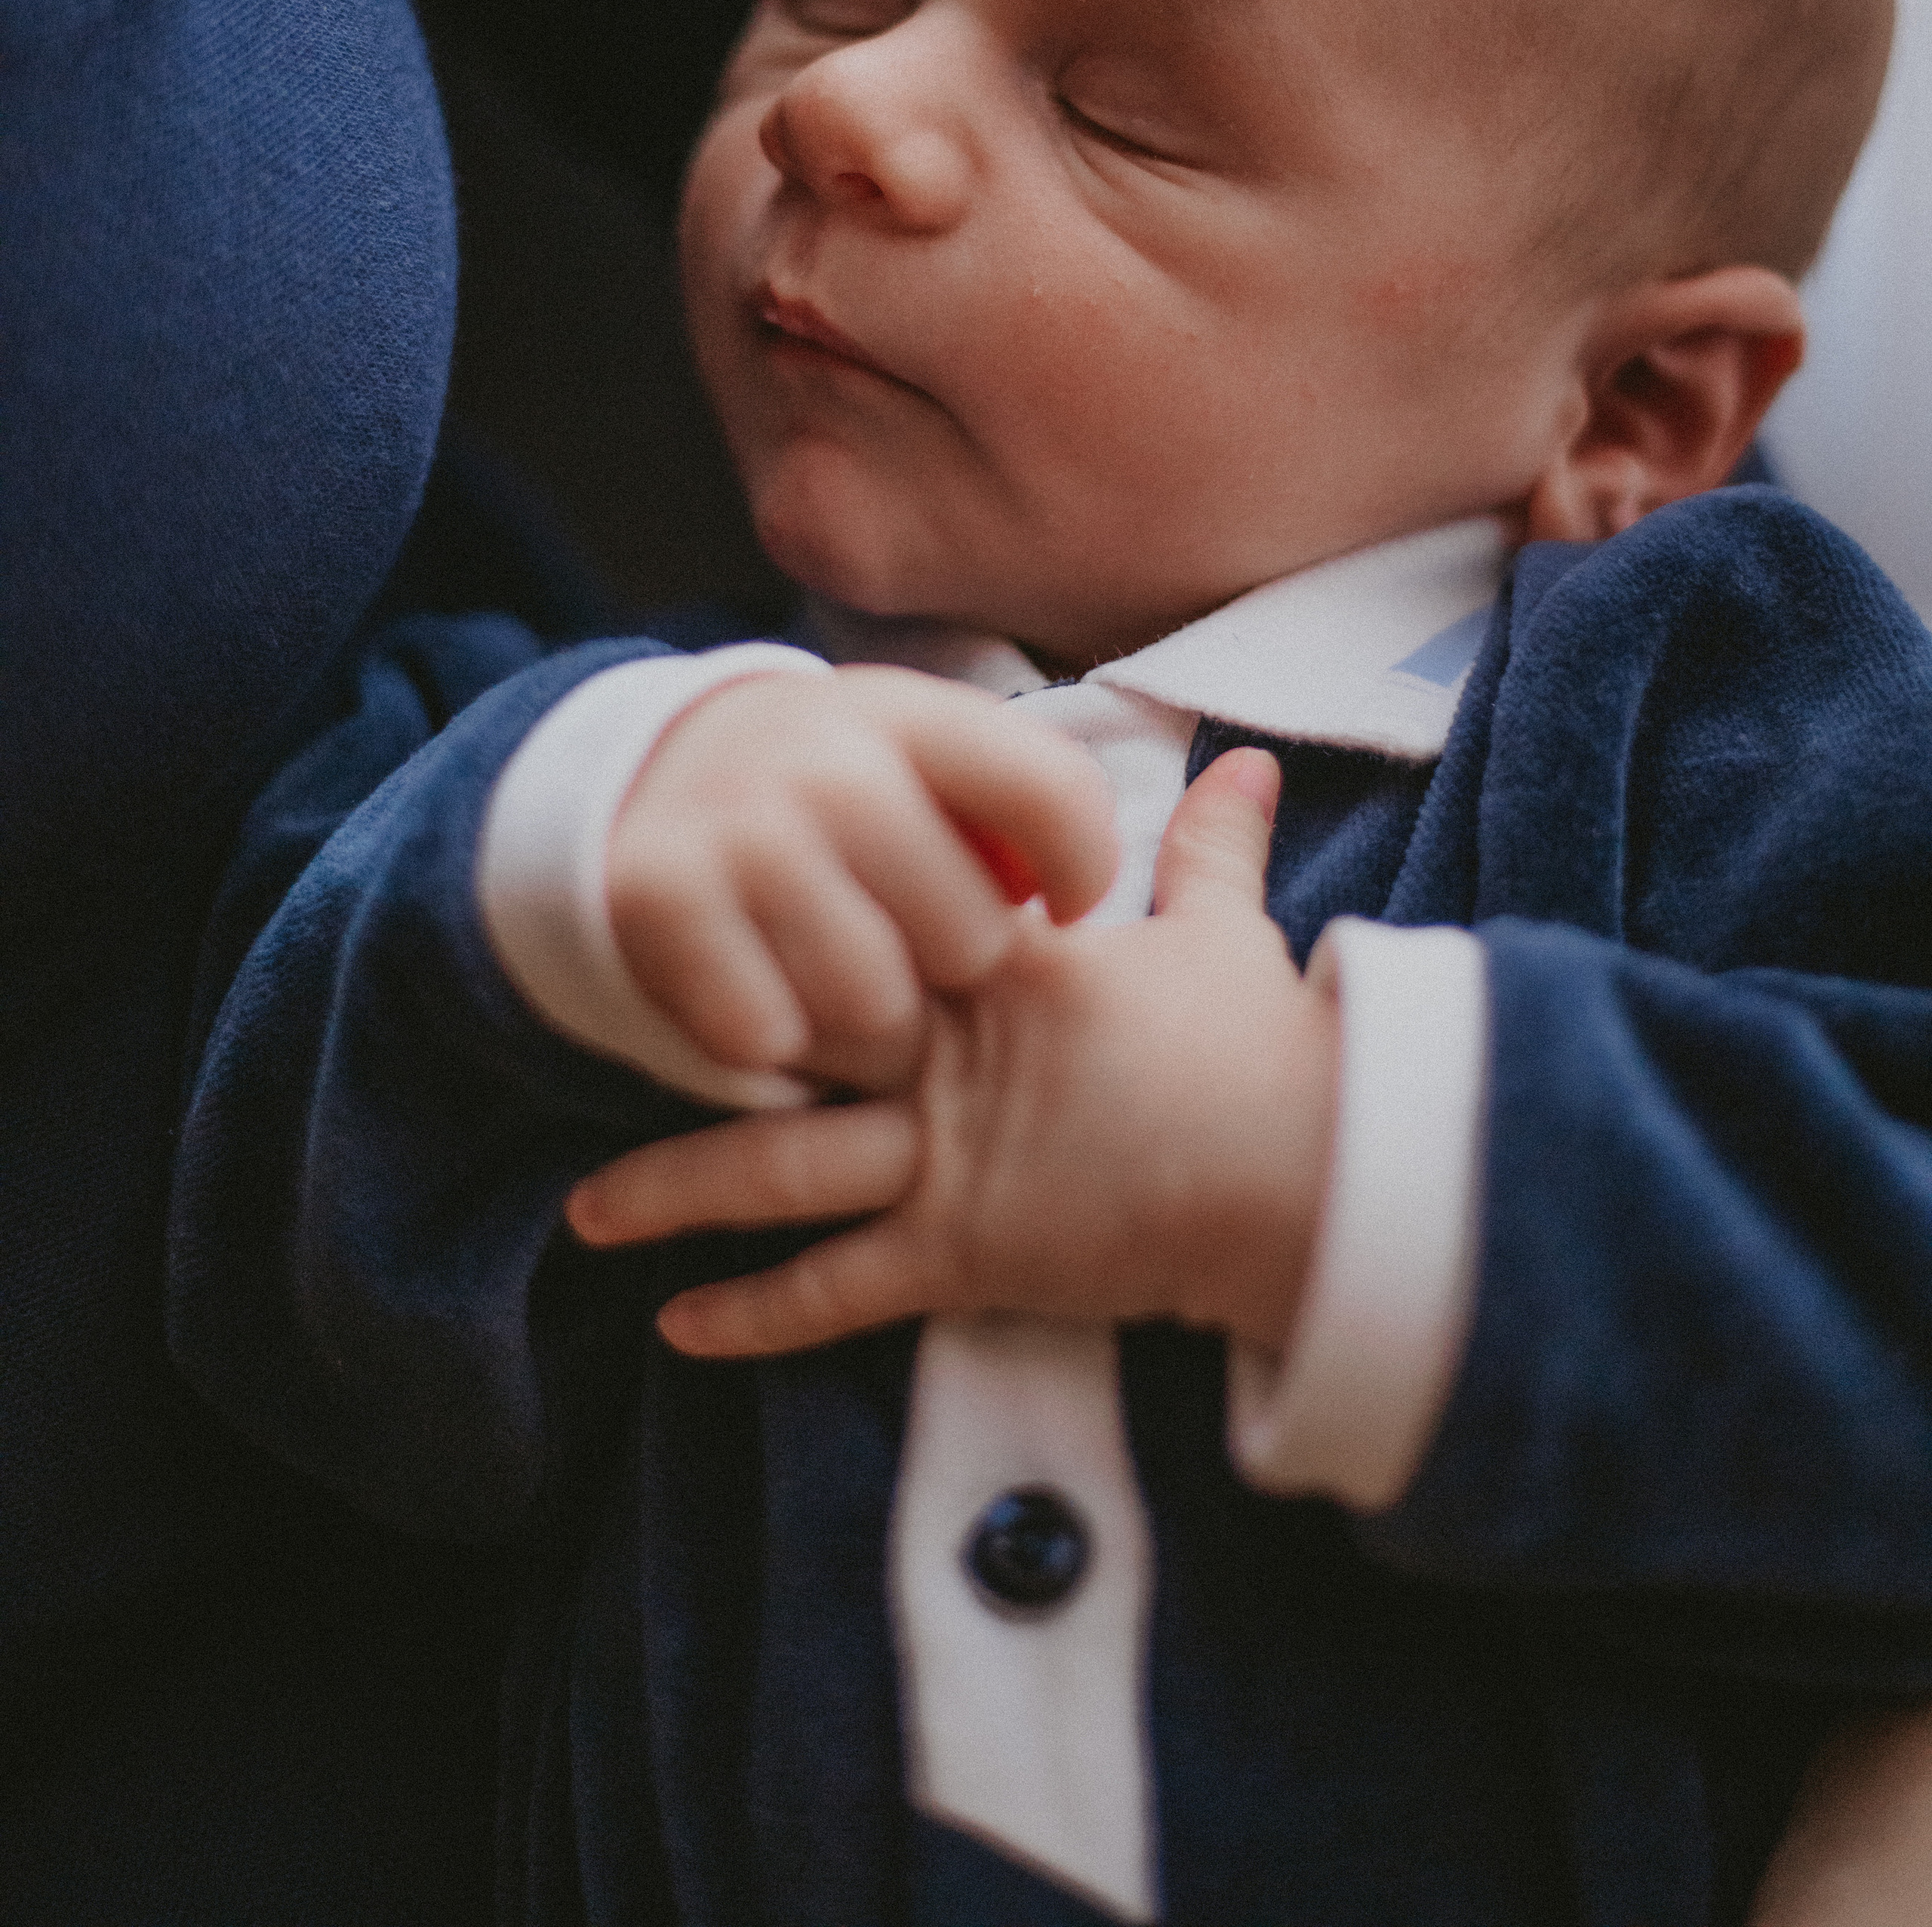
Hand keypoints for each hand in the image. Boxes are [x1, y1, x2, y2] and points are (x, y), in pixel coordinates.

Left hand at [572, 748, 1340, 1354]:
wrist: (1299, 1169)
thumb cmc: (1261, 1050)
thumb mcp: (1225, 932)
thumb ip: (1213, 847)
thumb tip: (1244, 761)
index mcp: (999, 967)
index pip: (873, 924)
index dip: (801, 918)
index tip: (735, 901)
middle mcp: (946, 1057)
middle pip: (791, 1037)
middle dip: (698, 1041)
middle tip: (600, 1039)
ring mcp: (945, 1159)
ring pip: (780, 1169)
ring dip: (678, 1189)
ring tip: (587, 1210)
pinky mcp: (959, 1255)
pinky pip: (836, 1290)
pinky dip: (757, 1313)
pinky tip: (683, 1325)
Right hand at [605, 664, 1117, 1094]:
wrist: (656, 766)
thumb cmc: (842, 787)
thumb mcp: (927, 757)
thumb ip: (1020, 805)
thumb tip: (1076, 900)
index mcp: (910, 713)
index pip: (1053, 795)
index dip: (1086, 872)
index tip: (1067, 908)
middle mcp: (822, 759)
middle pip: (970, 936)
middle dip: (961, 962)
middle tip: (920, 942)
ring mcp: (735, 826)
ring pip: (873, 1004)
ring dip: (869, 1016)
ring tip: (846, 969)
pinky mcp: (656, 895)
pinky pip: (765, 1034)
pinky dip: (772, 1037)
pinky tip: (768, 986)